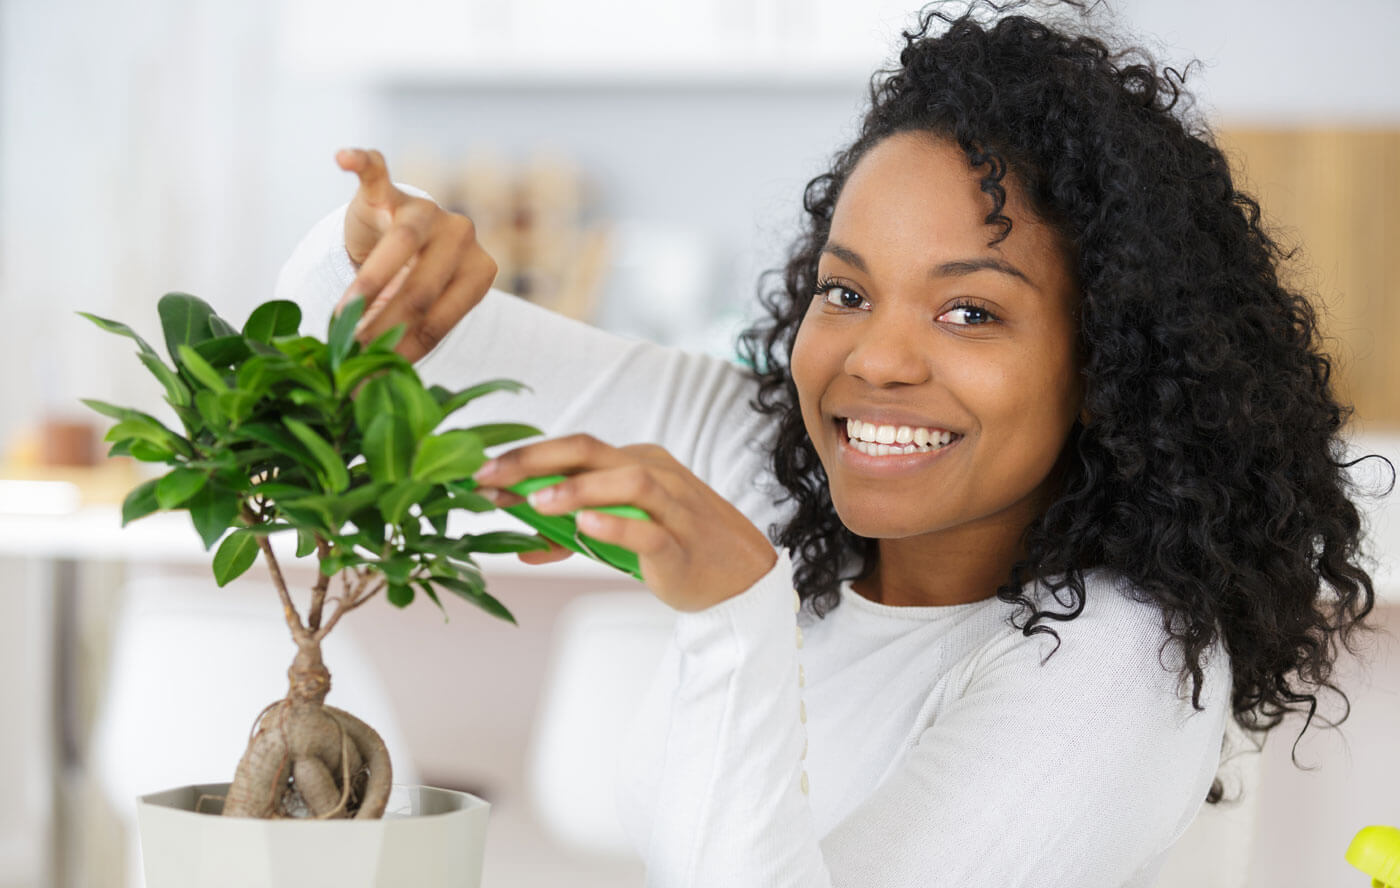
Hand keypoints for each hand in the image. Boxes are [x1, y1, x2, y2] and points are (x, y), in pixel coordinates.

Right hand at [336, 148, 497, 362]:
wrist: (398, 237)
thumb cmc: (415, 285)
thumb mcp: (422, 313)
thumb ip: (410, 340)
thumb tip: (378, 395)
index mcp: (480, 271)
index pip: (439, 317)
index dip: (406, 348)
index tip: (377, 372)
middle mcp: (461, 235)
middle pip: (420, 287)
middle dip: (384, 326)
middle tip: (354, 355)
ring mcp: (426, 208)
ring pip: (399, 244)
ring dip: (368, 285)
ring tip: (342, 317)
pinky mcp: (389, 188)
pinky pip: (375, 171)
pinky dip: (360, 162)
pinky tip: (343, 159)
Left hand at [473, 435, 777, 611]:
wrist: (739, 577)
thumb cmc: (677, 547)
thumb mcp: (621, 534)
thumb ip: (573, 534)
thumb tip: (522, 544)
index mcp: (636, 463)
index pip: (575, 448)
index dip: (525, 456)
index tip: (482, 472)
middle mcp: (655, 475)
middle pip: (592, 451)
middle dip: (536, 460)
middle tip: (492, 476)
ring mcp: (672, 508)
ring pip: (627, 482)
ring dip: (577, 489)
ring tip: (536, 503)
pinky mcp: (681, 546)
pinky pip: (650, 531)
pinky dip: (616, 526)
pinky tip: (585, 528)